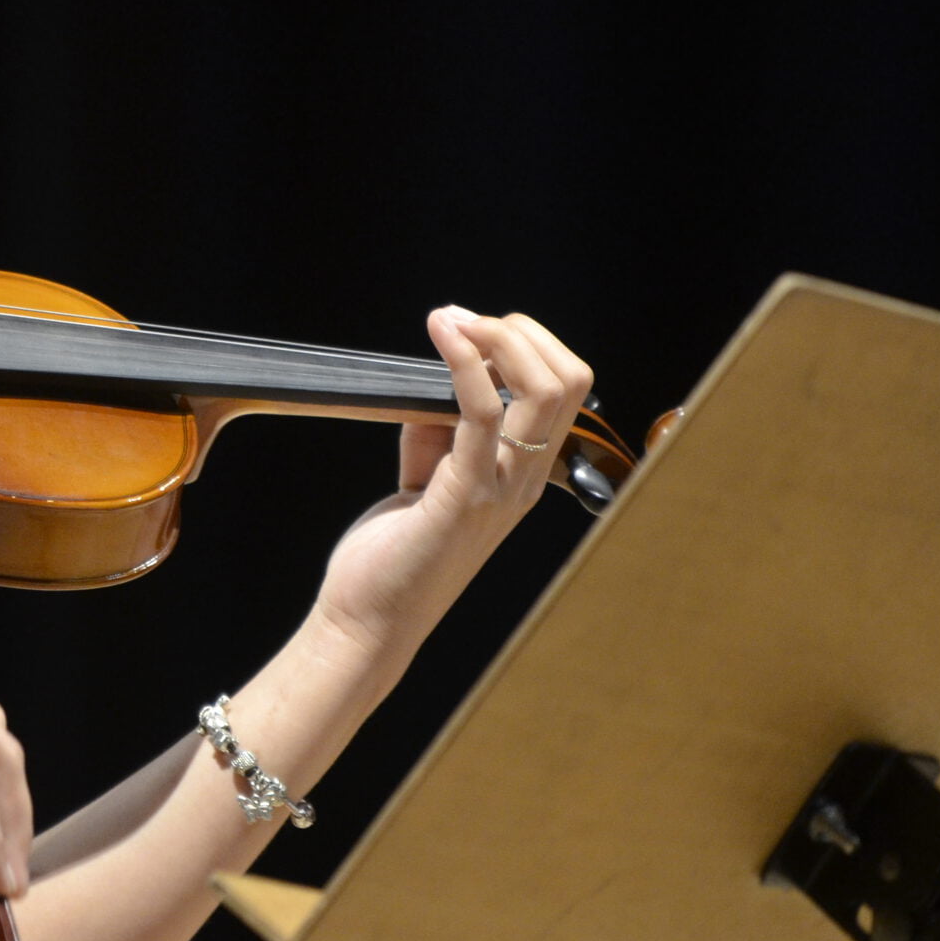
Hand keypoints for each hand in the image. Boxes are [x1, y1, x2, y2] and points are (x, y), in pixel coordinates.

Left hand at [312, 307, 593, 660]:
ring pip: (544, 389)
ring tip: (451, 321)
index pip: (564, 390)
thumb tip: (434, 384)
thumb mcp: (422, 478)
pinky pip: (483, 412)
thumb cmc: (392, 555)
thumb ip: (436, 431)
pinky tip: (442, 335)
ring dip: (497, 336)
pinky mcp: (465, 494)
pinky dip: (463, 361)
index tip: (470, 327)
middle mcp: (525, 480)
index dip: (525, 345)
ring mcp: (503, 488)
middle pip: (571, 380)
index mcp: (522, 475)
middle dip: (521, 331)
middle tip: (465, 322)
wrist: (368, 619)